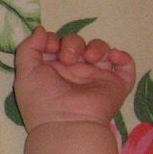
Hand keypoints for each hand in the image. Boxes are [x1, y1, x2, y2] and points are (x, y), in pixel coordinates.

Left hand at [13, 26, 135, 131]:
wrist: (66, 124)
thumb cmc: (42, 100)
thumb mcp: (25, 72)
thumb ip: (29, 47)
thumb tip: (41, 29)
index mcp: (52, 70)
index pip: (56, 43)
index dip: (53, 39)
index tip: (51, 47)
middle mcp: (74, 72)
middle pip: (78, 43)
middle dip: (73, 43)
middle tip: (68, 58)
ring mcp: (96, 78)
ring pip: (101, 50)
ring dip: (96, 46)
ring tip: (89, 59)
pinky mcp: (115, 85)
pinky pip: (126, 67)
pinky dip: (123, 57)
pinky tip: (112, 57)